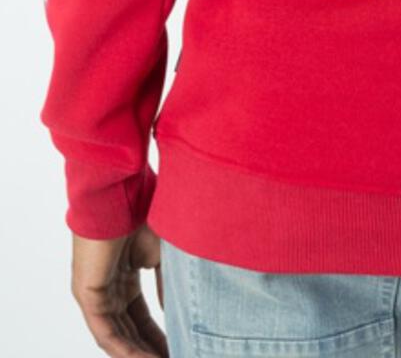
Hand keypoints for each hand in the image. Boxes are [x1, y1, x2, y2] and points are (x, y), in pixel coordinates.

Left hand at [71, 223, 167, 356]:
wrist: (123, 192)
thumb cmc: (144, 211)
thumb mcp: (164, 253)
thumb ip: (168, 284)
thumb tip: (178, 310)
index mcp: (124, 276)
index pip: (140, 317)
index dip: (158, 335)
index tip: (178, 347)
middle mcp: (108, 288)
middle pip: (129, 330)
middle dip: (149, 349)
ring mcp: (96, 293)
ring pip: (117, 335)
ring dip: (138, 354)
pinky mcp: (88, 294)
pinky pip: (105, 331)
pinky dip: (123, 349)